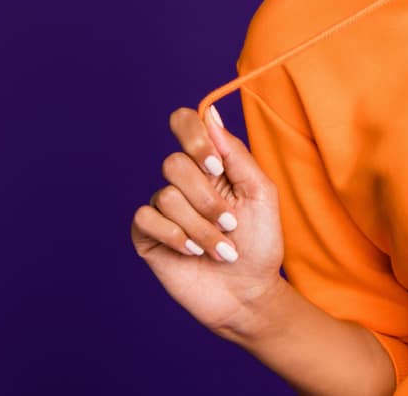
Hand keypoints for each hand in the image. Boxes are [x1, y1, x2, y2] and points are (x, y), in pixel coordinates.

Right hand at [130, 105, 285, 337]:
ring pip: (165, 196)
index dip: (193, 136)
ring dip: (201, 227)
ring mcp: (163, 209)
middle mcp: (183, 182)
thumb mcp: (261, 193)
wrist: (249, 293)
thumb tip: (211, 115)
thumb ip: (236, 154)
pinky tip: (195, 252)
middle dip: (208, 199)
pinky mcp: (148, 236)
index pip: (185, 124)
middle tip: (230, 224)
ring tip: (222, 249)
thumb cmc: (260, 243)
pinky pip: (147, 219)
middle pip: (174, 164)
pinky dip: (177, 237)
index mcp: (210, 164)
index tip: (215, 165)